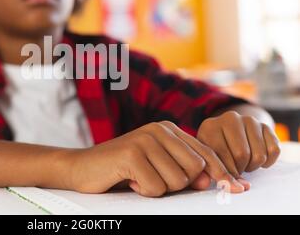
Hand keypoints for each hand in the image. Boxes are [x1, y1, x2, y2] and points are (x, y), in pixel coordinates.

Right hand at [66, 121, 247, 197]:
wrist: (82, 168)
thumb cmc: (123, 171)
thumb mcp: (158, 168)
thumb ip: (185, 171)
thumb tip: (213, 182)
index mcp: (169, 130)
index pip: (206, 153)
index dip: (223, 174)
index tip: (239, 189)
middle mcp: (159, 129)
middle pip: (195, 170)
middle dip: (178, 184)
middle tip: (153, 178)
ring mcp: (145, 139)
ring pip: (177, 180)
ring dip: (158, 189)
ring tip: (139, 178)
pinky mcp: (131, 153)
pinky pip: (155, 187)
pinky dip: (143, 191)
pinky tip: (129, 180)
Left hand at [197, 110, 280, 177]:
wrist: (229, 133)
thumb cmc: (215, 151)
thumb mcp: (208, 158)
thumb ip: (216, 172)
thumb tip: (238, 186)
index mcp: (210, 126)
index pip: (220, 155)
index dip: (226, 173)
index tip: (227, 180)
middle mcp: (230, 118)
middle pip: (242, 155)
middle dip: (240, 168)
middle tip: (235, 168)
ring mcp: (249, 120)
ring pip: (259, 155)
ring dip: (252, 166)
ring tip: (243, 162)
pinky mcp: (265, 125)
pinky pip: (273, 151)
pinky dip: (267, 162)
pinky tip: (255, 159)